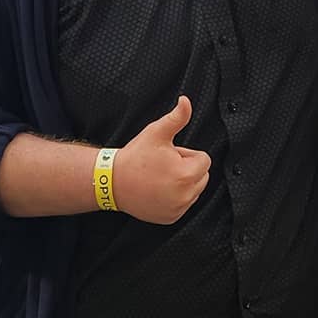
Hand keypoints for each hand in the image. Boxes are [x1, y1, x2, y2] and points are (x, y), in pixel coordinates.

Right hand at [112, 96, 210, 223]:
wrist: (112, 181)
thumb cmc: (136, 156)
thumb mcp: (157, 132)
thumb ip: (177, 117)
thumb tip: (186, 100)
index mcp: (186, 174)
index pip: (204, 160)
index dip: (186, 154)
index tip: (169, 155)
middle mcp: (186, 195)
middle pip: (202, 176)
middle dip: (187, 168)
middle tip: (164, 165)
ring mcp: (178, 209)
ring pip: (194, 190)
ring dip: (183, 183)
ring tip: (160, 178)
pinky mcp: (171, 218)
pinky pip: (183, 204)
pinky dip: (176, 197)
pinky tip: (158, 191)